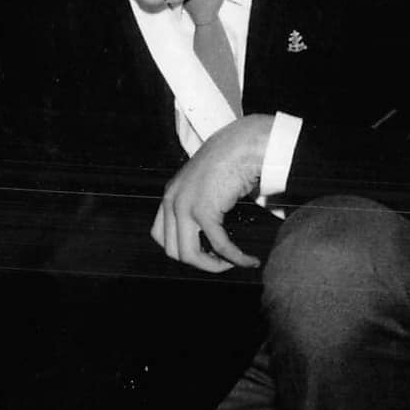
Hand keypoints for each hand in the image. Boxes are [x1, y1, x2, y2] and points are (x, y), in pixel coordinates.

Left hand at [151, 115, 272, 270]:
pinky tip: (249, 260)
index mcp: (169, 195)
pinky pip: (219, 246)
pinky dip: (235, 258)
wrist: (242, 144)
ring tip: (234, 264)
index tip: (204, 253)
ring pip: (189, 255)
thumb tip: (208, 233)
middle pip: (173, 251)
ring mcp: (184, 207)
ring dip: (214, 266)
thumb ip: (199, 204)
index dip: (182, 250)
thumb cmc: (230, 161)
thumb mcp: (204, 185)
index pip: (161, 236)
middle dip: (199, 262)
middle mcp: (171, 202)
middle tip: (221, 262)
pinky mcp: (204, 211)